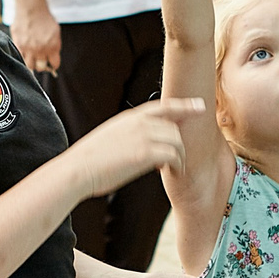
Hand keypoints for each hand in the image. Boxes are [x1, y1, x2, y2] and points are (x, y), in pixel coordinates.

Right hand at [12, 1, 61, 75]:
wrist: (31, 8)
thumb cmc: (44, 18)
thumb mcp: (55, 32)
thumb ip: (54, 46)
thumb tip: (52, 58)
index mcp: (53, 47)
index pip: (54, 64)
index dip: (53, 64)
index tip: (51, 62)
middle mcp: (41, 50)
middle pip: (41, 67)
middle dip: (42, 64)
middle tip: (41, 59)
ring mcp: (28, 48)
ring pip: (30, 65)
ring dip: (32, 62)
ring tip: (32, 57)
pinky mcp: (18, 44)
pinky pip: (20, 57)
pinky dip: (23, 56)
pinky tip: (25, 51)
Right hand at [71, 98, 209, 195]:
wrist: (77, 170)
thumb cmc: (90, 160)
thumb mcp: (110, 137)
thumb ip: (128, 134)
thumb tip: (139, 144)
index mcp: (130, 117)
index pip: (164, 106)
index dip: (184, 105)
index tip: (200, 105)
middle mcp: (139, 123)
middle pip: (175, 128)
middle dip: (179, 145)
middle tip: (175, 161)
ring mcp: (143, 136)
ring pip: (177, 141)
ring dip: (180, 157)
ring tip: (174, 169)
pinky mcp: (145, 153)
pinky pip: (173, 156)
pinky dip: (177, 165)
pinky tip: (170, 172)